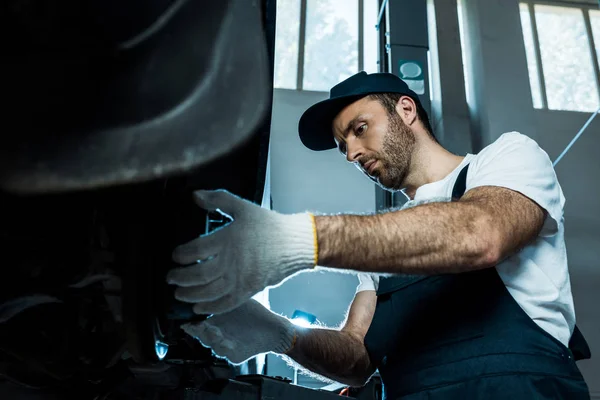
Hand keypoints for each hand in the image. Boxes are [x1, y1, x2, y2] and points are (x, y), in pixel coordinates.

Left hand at [167, 190, 316, 313]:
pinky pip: (226, 303)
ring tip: (179, 294)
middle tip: (170, 278)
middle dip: (180, 278)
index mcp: (227, 239)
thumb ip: (218, 199)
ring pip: (209, 291)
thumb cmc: (269, 225)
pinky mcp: (249, 289)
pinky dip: (210, 307)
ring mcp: (240, 277)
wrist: (294, 244)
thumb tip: (195, 195)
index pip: (195, 250)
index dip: (181, 255)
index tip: (174, 256)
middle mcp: (231, 260)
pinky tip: (199, 307)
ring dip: (190, 294)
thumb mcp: (242, 207)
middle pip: (198, 274)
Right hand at [181, 299, 295, 363]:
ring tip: (214, 331)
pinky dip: (226, 347)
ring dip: (211, 337)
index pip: (195, 323)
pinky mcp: (235, 355)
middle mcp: (215, 335)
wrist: (272, 327)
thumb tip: (205, 278)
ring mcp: (224, 346)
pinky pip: (227, 353)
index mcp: (212, 323)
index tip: (187, 316)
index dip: (190, 321)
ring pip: (212, 344)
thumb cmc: (252, 313)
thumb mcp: (233, 300)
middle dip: (198, 330)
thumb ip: (218, 295)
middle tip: (197, 324)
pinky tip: (228, 342)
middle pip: (200, 335)